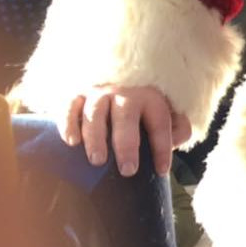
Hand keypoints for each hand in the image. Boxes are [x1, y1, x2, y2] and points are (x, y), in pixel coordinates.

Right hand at [61, 85, 190, 176]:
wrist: (117, 75)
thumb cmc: (144, 104)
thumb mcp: (167, 110)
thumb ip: (177, 127)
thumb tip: (175, 142)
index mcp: (151, 97)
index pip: (160, 124)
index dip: (162, 148)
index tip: (162, 171)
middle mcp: (125, 93)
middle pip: (126, 119)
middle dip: (127, 146)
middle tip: (128, 170)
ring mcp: (99, 92)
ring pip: (95, 114)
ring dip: (96, 138)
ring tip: (98, 161)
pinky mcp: (76, 93)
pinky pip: (69, 106)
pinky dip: (68, 123)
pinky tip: (72, 142)